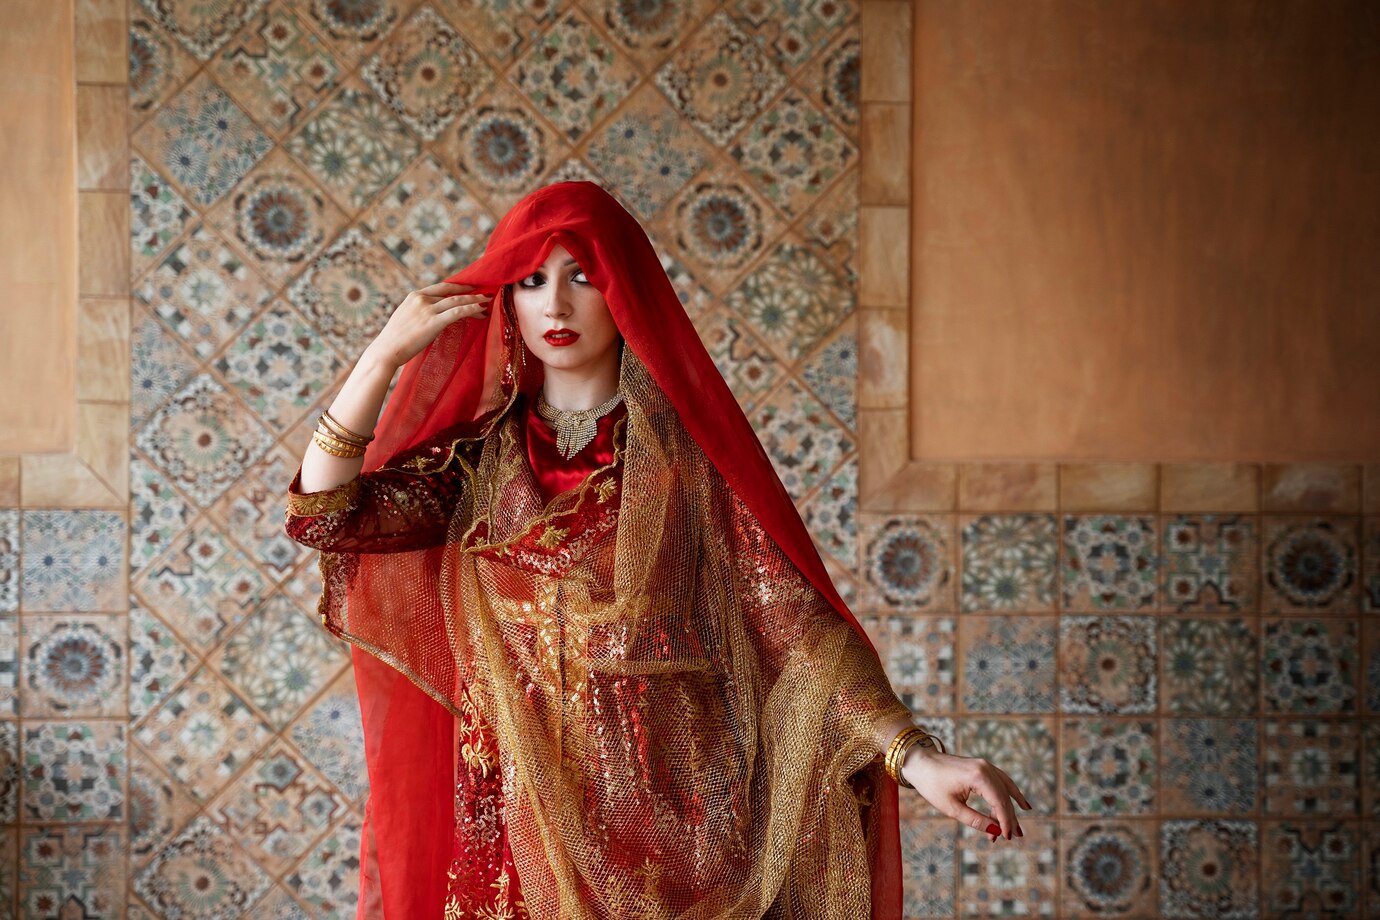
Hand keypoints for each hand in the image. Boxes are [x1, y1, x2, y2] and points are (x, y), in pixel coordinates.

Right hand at [363, 282, 492, 369]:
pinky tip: (481, 310)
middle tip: (484, 293)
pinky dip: (471, 309)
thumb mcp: (406, 318)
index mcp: (414, 296)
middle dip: (470, 292)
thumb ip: (419, 312)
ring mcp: (427, 309)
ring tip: (487, 302)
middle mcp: (421, 299)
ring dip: (474, 300)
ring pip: (457, 301)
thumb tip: (432, 316)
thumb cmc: (395, 340)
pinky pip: (457, 312)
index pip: (441, 287)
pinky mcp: (433, 322)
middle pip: (451, 292)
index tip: (469, 288)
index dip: (457, 287)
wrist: (386, 350)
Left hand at [901, 748, 1031, 842]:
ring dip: (1010, 809)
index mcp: (978, 777)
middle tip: (1013, 838)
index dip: (1005, 822)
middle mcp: (986, 768)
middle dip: (1008, 819)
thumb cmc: (932, 784)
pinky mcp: (982, 767)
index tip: (1006, 838)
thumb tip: (995, 831)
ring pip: (1005, 790)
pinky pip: (1001, 781)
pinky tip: (1021, 804)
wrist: (920, 762)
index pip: (999, 802)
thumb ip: (976, 820)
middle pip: (1004, 797)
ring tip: (1017, 828)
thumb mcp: (952, 807)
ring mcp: (985, 765)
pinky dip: (1010, 793)